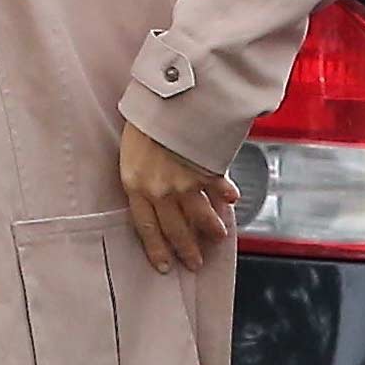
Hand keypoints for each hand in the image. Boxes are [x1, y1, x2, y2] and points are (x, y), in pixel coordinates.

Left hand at [120, 122, 237, 273]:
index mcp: (135, 185)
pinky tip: (232, 199)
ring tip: (219, 236)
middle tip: (195, 262)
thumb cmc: (145, 117)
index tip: (164, 266)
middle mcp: (160, 190)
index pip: (145, 227)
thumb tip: (151, 189)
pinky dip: (226, 195)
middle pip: (175, 229)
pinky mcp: (206, 169)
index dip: (156, 249)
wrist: (168, 97)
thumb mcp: (131, 149)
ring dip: (210, 228)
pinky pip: (218, 188)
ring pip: (200, 215)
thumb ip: (141, 173)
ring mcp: (184, 182)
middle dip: (187, 249)